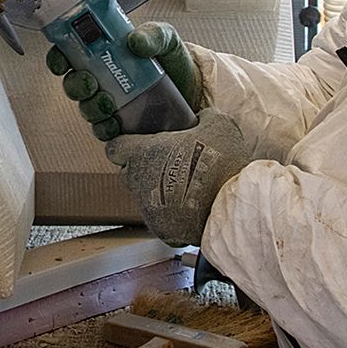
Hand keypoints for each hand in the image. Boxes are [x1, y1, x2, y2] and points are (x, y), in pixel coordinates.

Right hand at [47, 21, 202, 141]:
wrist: (196, 90)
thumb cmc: (174, 61)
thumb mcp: (166, 40)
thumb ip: (152, 35)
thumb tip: (135, 41)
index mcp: (105, 56)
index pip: (70, 55)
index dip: (59, 58)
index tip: (61, 62)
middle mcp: (103, 81)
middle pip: (73, 85)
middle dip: (76, 85)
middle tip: (90, 83)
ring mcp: (110, 105)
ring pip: (86, 109)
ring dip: (91, 107)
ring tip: (108, 104)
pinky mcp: (122, 126)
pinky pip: (103, 132)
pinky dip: (105, 129)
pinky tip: (115, 125)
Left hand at [104, 108, 250, 246]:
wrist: (233, 205)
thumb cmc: (222, 160)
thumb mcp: (217, 123)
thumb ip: (201, 117)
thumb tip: (200, 118)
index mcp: (144, 153)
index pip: (114, 148)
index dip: (124, 145)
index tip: (136, 144)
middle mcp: (139, 181)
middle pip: (126, 174)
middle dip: (139, 169)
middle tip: (165, 163)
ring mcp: (147, 208)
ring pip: (143, 197)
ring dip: (156, 191)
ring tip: (184, 187)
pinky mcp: (161, 229)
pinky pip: (159, 218)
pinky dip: (171, 214)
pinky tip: (191, 207)